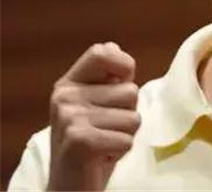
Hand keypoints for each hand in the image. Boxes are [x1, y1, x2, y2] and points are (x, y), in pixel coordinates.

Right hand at [47, 42, 139, 190]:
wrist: (70, 186)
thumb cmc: (91, 143)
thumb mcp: (95, 106)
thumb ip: (106, 79)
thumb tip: (114, 47)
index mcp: (68, 83)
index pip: (102, 52)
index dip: (123, 64)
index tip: (120, 84)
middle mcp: (65, 96)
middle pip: (130, 90)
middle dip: (128, 114)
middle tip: (105, 130)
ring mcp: (70, 118)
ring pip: (133, 117)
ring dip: (126, 135)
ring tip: (104, 143)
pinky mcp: (80, 141)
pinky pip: (127, 139)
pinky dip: (121, 151)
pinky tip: (101, 157)